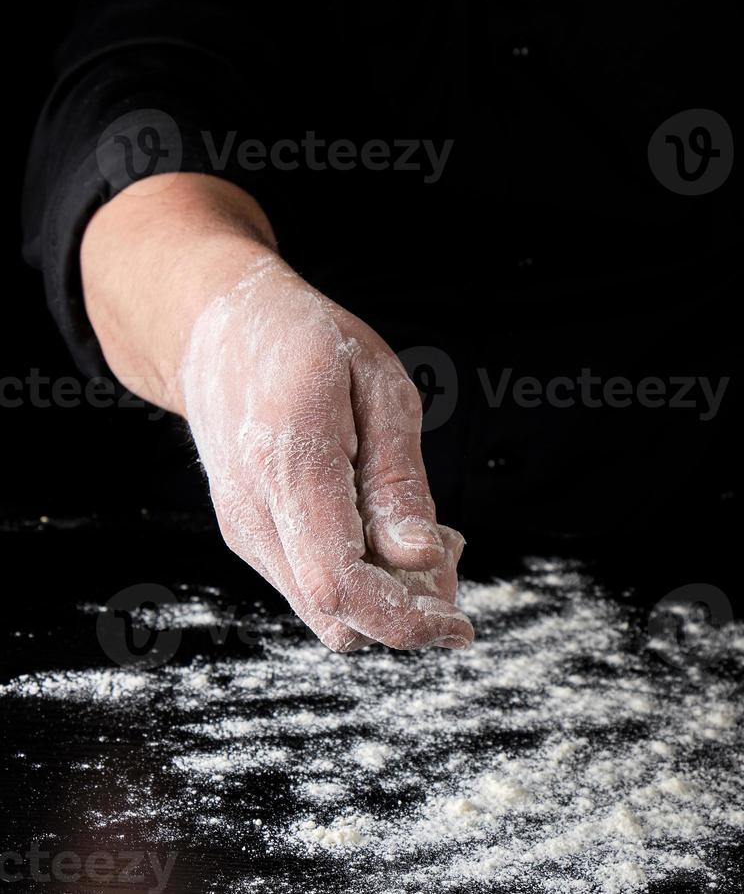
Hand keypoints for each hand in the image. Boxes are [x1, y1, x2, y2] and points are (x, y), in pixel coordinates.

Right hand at [181, 253, 473, 651]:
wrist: (217, 332)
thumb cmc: (306, 343)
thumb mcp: (378, 386)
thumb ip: (397, 477)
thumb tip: (423, 555)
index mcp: (290, 465)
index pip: (341, 584)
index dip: (405, 619)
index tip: (459, 625)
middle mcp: (254, 512)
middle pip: (335, 614)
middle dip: (406, 609)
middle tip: (450, 546)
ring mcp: (244, 529)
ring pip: (323, 610)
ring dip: (383, 593)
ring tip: (413, 527)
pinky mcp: (248, 534)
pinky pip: (309, 583)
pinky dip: (356, 577)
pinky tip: (376, 524)